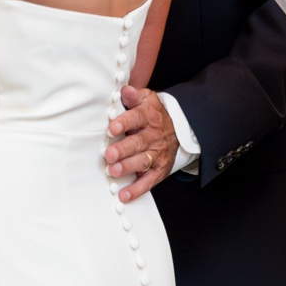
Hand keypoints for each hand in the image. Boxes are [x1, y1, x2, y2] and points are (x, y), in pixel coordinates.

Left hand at [105, 86, 178, 202]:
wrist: (176, 128)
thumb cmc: (152, 113)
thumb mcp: (146, 99)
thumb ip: (134, 96)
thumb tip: (124, 91)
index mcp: (148, 116)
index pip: (136, 118)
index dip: (124, 123)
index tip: (113, 128)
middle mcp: (153, 136)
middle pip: (138, 143)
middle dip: (123, 150)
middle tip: (109, 154)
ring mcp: (157, 154)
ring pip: (143, 161)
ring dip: (128, 167)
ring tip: (113, 171)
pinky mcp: (159, 169)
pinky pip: (149, 181)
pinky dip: (137, 189)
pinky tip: (125, 194)